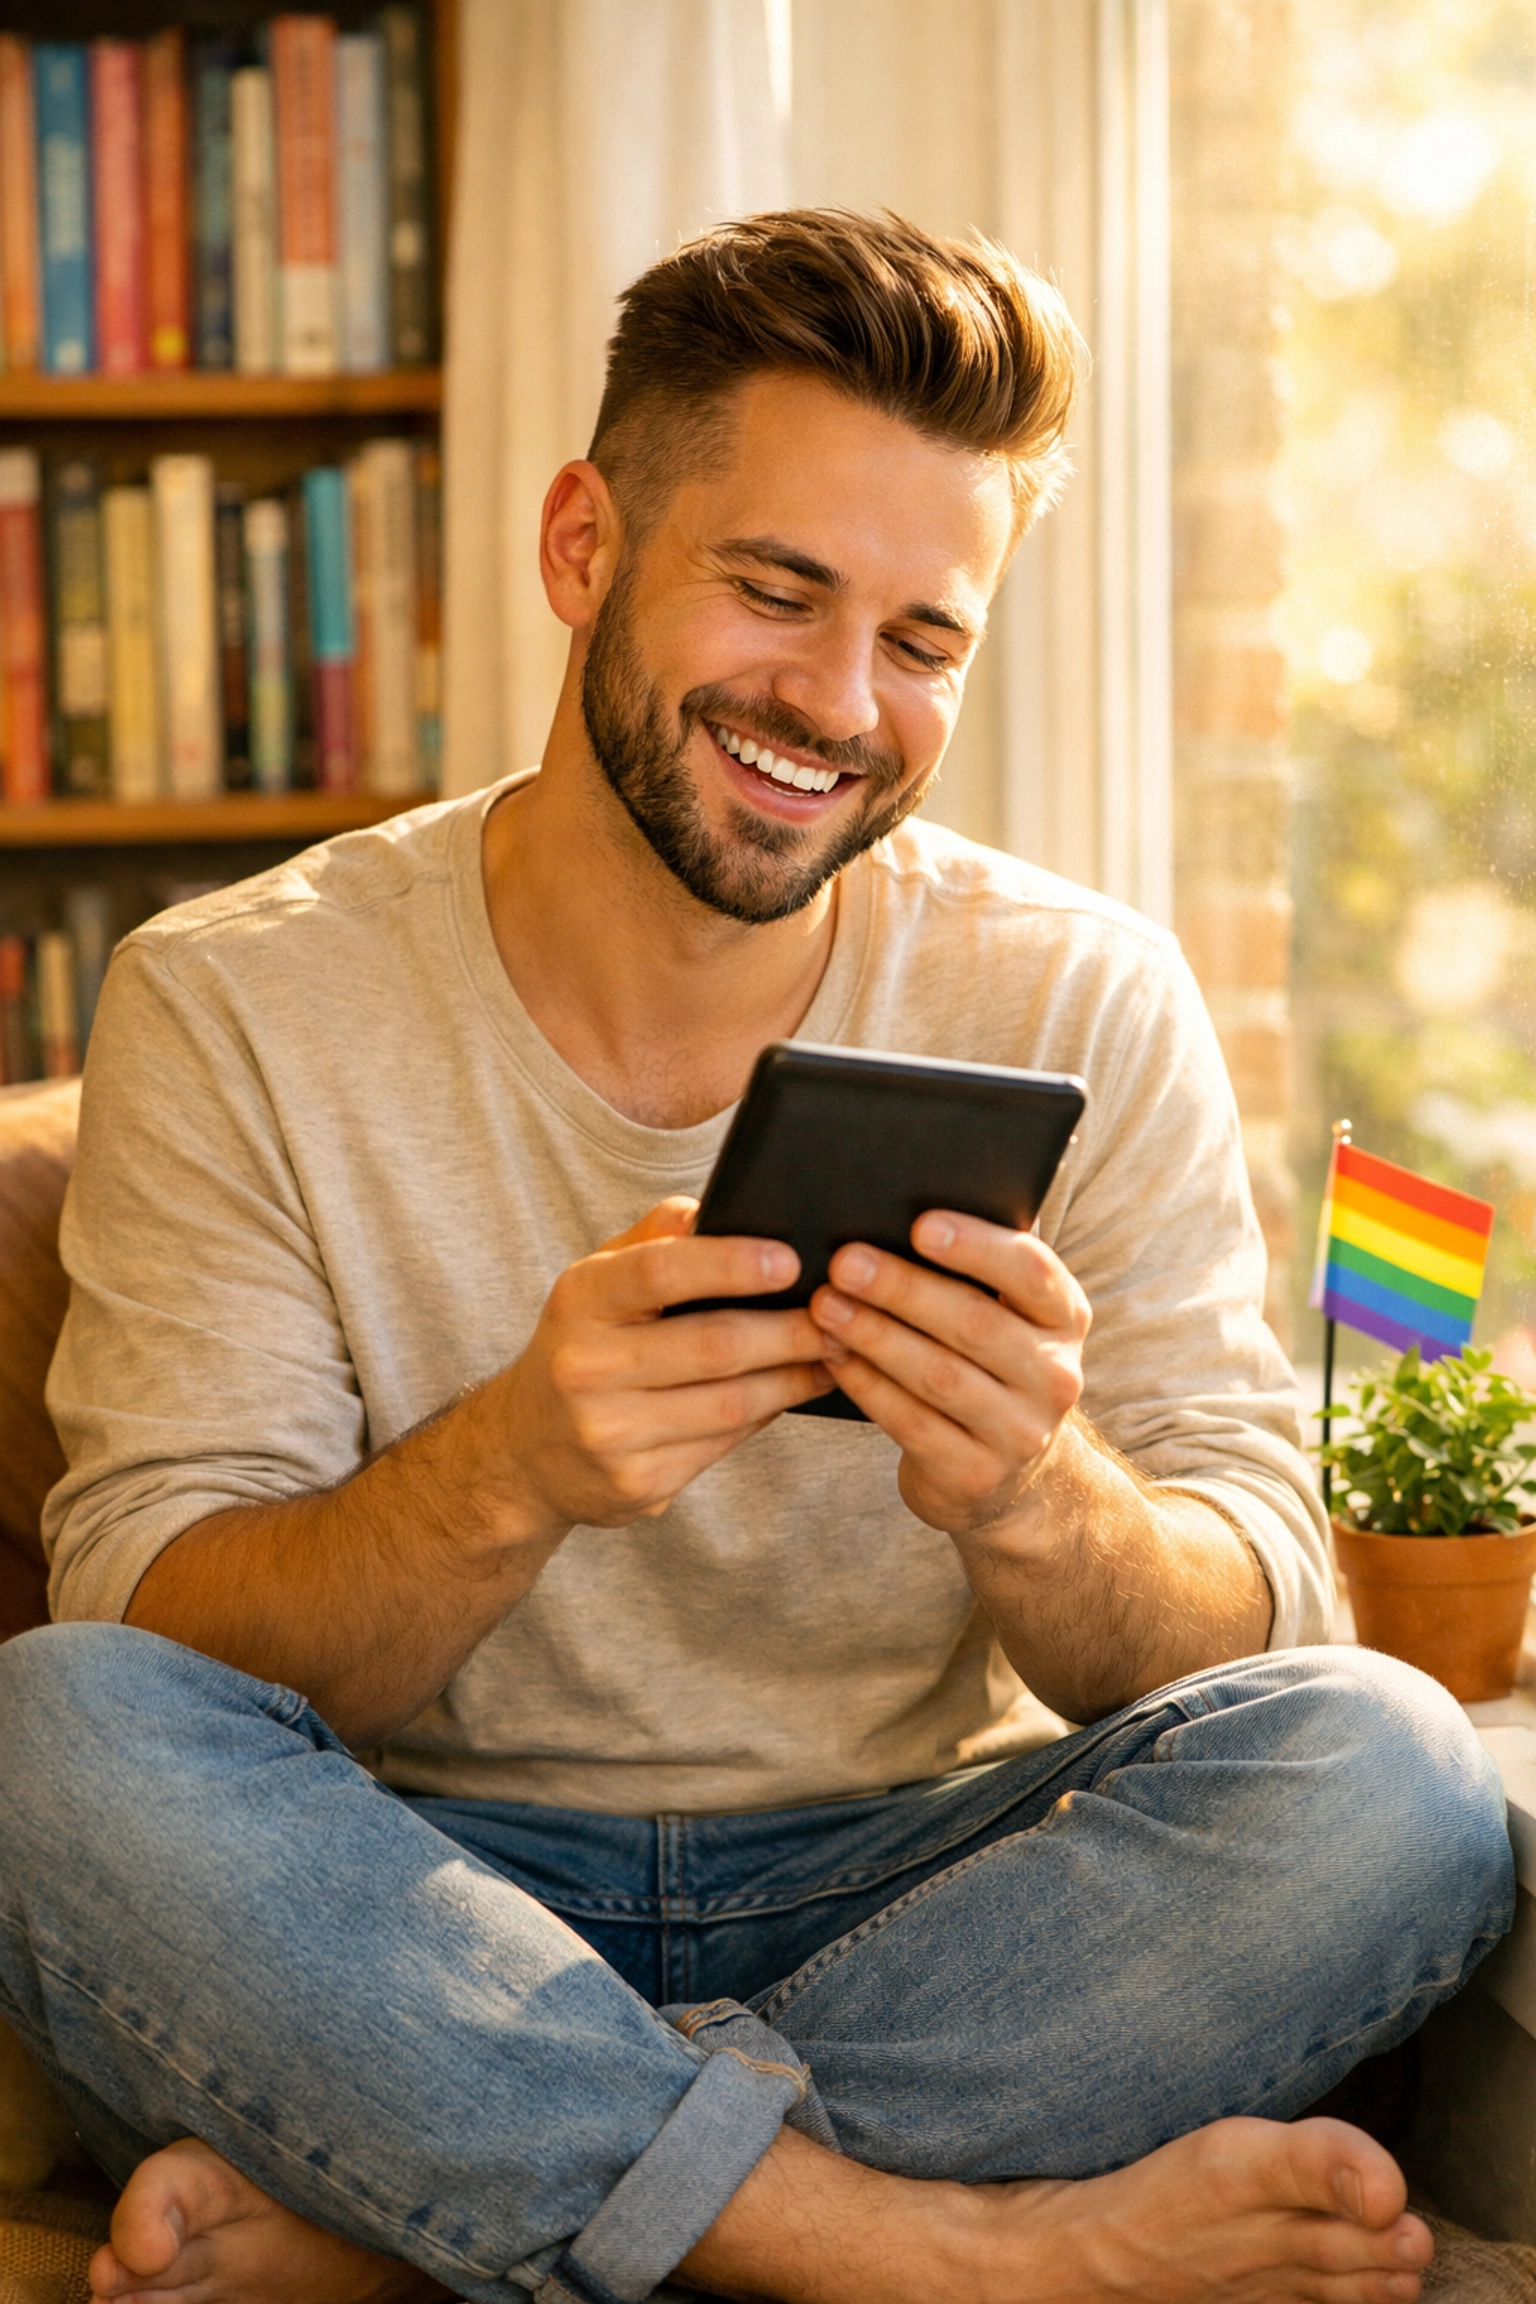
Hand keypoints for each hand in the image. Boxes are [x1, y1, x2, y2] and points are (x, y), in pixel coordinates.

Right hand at [481, 1197, 833, 1537]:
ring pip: (731, 1403)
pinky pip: (724, 1443)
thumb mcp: (596, 1284)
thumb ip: (653, 1241)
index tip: (791, 1260)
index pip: (660, 1271)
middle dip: (790, 1330)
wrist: (525, 1451)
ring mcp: (610, 1434)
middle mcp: (586, 1369)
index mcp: (579, 1302)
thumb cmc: (583, 1345)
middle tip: (840, 1314)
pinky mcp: (638, 1484)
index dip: (731, 1264)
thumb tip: (713, 1209)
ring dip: (794, 1378)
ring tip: (835, 1352)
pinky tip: (792, 1391)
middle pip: (714, 1346)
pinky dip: (767, 1414)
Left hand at [809, 1213, 1089, 1536]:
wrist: (1007, 1476)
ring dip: (874, 1336)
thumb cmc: (988, 1365)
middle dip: (903, 1289)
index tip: (920, 1224)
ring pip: (938, 1375)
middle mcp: (1055, 1376)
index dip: (978, 1246)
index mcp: (1065, 1318)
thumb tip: (907, 1201)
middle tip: (845, 1262)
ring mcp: (1020, 1432)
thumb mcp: (1006, 1318)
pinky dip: (866, 1385)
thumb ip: (978, 1270)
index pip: (1032, 1272)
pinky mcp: (975, 1475)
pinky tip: (832, 1356)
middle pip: (975, 1323)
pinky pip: (911, 1422)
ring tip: (825, 1306)